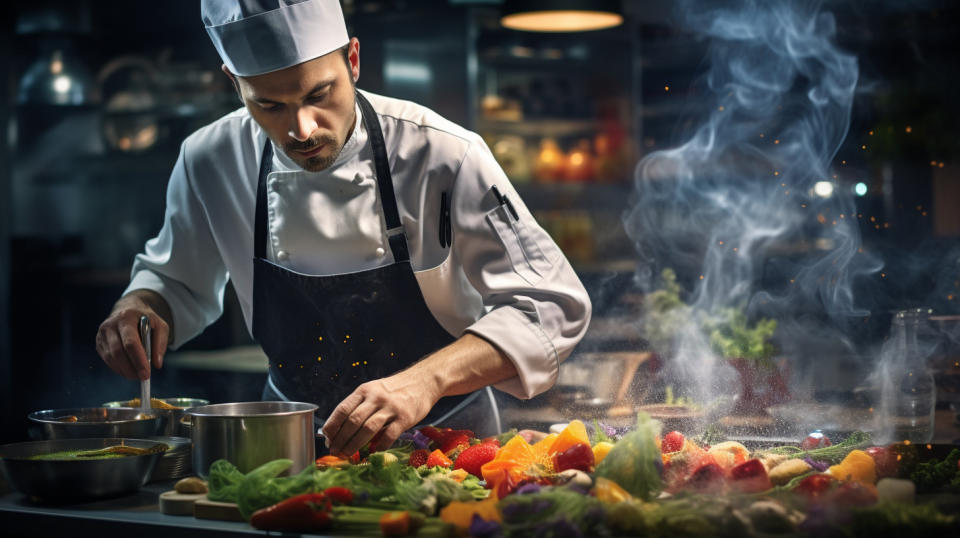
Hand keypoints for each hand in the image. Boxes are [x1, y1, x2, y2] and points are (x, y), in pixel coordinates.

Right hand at [95, 291, 170, 379]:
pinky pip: (107, 359)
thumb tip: (156, 364)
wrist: (128, 309)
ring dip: (124, 370)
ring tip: (137, 374)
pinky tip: (128, 369)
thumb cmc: (146, 319)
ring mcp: (102, 334)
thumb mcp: (160, 325)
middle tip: (143, 377)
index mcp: (126, 318)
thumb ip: (160, 343)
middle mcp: (110, 325)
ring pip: (111, 358)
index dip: (138, 360)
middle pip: (118, 352)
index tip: (146, 374)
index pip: (130, 342)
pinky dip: (118, 368)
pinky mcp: (99, 343)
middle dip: (131, 368)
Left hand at [321, 371, 439, 456]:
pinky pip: (389, 435)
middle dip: (341, 439)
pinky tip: (372, 451)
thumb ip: (359, 406)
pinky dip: (378, 446)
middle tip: (335, 452)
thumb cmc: (394, 390)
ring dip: (355, 444)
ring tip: (348, 454)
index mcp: (364, 391)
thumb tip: (339, 430)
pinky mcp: (405, 417)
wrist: (423, 381)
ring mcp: (391, 407)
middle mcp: (376, 398)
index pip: (342, 409)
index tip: (327, 439)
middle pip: (353, 421)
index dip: (332, 426)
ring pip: (368, 429)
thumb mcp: (373, 391)